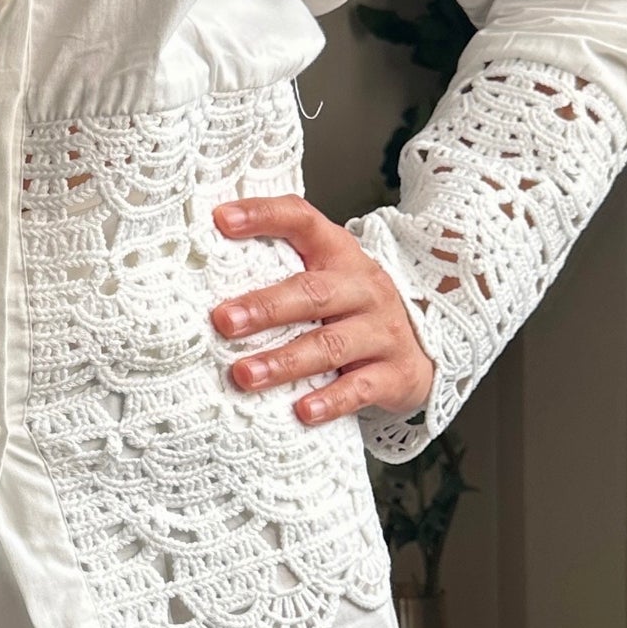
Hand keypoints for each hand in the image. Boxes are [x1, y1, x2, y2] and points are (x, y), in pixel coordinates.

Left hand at [209, 195, 435, 425]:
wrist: (426, 348)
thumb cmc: (354, 309)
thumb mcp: (328, 278)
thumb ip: (281, 270)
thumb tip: (201, 273)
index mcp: (340, 255)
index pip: (302, 222)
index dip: (263, 216)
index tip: (221, 219)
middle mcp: (364, 288)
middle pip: (313, 293)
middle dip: (265, 307)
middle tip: (223, 321)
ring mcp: (382, 331)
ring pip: (331, 345)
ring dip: (284, 361)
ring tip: (245, 375)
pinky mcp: (395, 374)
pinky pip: (361, 388)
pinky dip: (331, 401)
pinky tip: (303, 411)